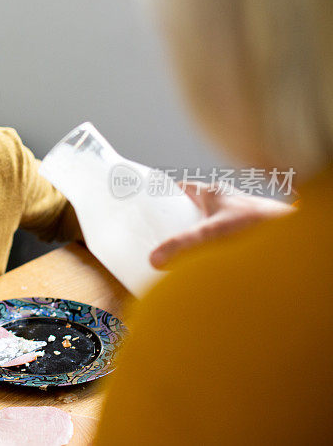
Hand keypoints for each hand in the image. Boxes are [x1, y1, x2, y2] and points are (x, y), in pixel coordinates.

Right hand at [150, 181, 293, 267]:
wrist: (291, 231)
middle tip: (169, 229)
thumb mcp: (210, 234)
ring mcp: (240, 209)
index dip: (169, 192)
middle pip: (198, 201)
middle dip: (184, 214)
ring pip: (214, 214)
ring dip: (203, 226)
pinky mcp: (251, 224)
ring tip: (191, 243)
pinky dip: (219, 237)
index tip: (156, 200)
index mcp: (212, 192)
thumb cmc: (257, 224)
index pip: (184, 187)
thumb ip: (181, 246)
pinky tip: (217, 251)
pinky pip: (229, 227)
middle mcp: (226, 197)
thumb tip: (155, 259)